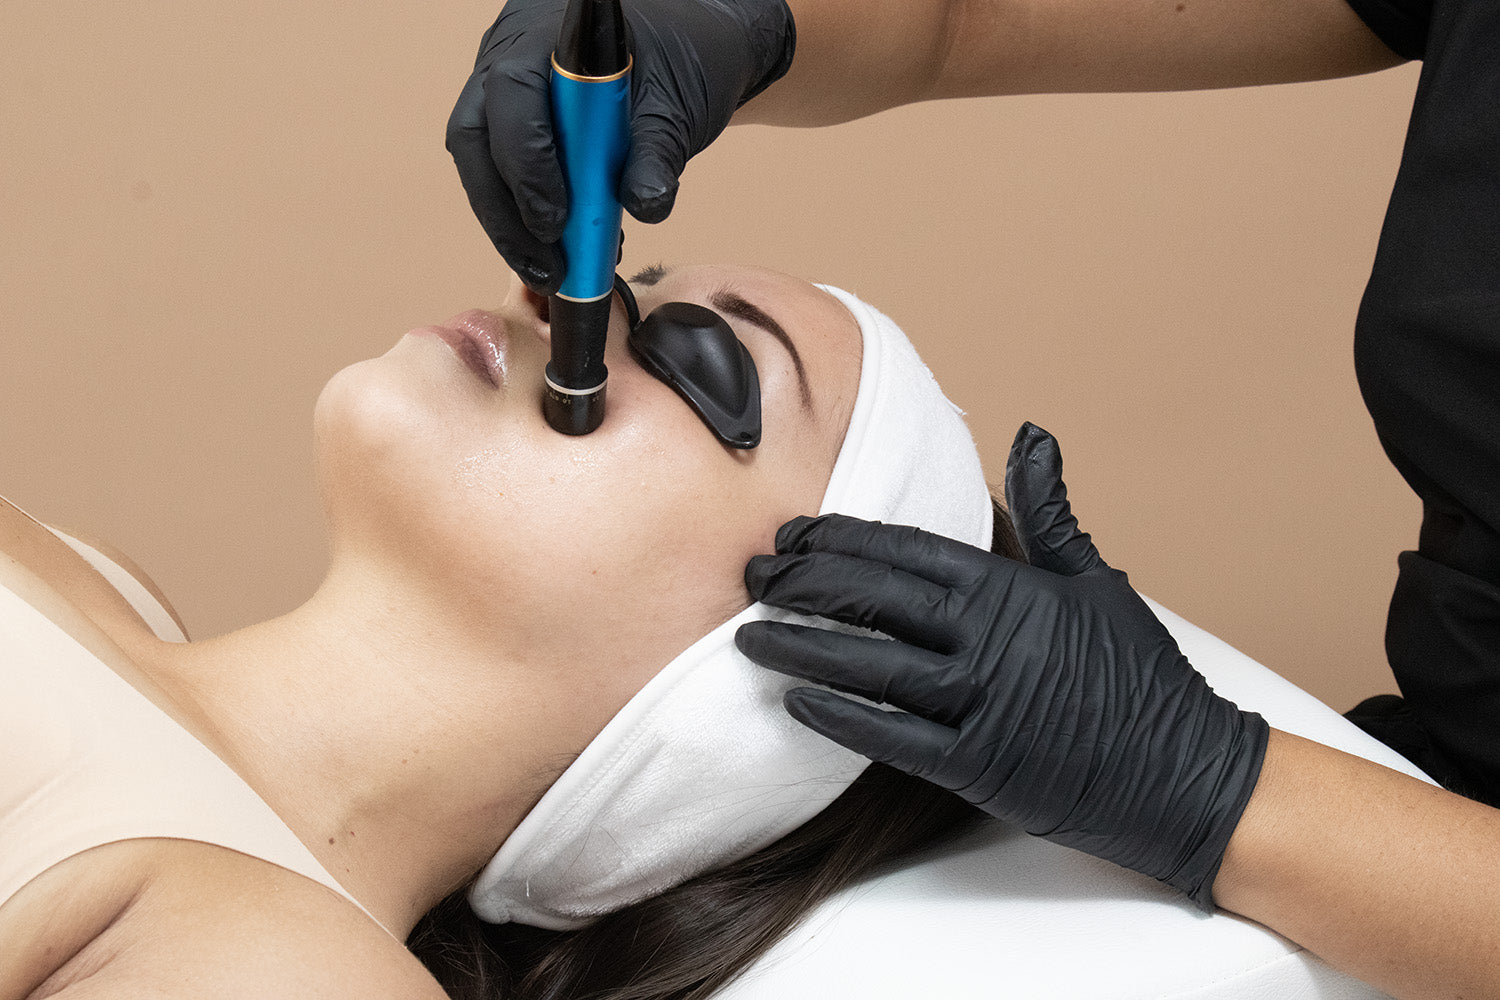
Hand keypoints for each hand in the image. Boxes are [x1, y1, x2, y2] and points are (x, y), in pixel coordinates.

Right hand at [446, 0, 795, 292]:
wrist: (689, 49)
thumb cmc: (681, 61)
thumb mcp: (680, 105)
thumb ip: (659, 151)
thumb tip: (646, 204)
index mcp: (550, 38)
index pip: (513, 96)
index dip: (527, 165)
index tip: (555, 223)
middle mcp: (510, 58)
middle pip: (477, 141)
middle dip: (506, 213)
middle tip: (546, 268)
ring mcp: (504, 93)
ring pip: (481, 164)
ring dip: (512, 226)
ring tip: (553, 272)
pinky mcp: (515, 127)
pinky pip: (504, 176)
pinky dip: (528, 219)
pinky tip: (566, 251)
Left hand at [736, 422, 1268, 907]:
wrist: (1188, 774)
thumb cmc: (1143, 675)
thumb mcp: (1096, 579)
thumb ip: (1051, 510)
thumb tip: (1033, 435)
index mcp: (1012, 588)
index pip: (903, 551)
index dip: (838, 540)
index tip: (792, 535)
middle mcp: (989, 639)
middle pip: (872, 600)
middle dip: (803, 584)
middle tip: (753, 578)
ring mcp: (983, 703)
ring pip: (870, 665)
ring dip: (803, 648)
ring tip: (751, 638)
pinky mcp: (980, 766)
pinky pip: (893, 738)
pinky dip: (841, 719)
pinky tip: (798, 703)